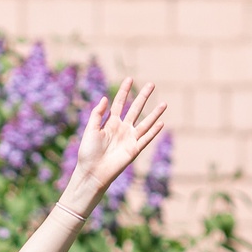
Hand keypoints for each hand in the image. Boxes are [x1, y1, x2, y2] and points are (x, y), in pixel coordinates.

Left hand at [66, 79, 168, 206]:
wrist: (92, 172)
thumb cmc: (88, 152)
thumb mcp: (90, 130)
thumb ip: (97, 114)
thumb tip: (105, 98)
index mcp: (110, 122)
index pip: (120, 103)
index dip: (124, 91)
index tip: (130, 79)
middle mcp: (122, 128)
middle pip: (135, 109)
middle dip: (143, 96)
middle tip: (152, 84)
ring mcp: (129, 139)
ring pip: (145, 123)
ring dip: (154, 113)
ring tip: (164, 103)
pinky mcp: (134, 150)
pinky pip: (146, 138)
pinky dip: (153, 131)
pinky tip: (161, 122)